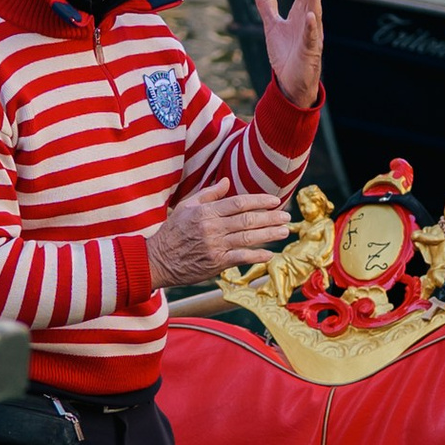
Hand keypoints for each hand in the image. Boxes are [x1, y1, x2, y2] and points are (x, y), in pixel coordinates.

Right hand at [152, 188, 295, 291]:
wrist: (157, 259)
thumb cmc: (172, 231)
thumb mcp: (186, 207)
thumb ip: (208, 194)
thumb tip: (227, 181)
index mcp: (206, 211)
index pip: (239, 203)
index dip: (260, 201)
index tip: (275, 201)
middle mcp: (212, 227)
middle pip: (248, 219)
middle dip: (270, 218)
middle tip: (286, 217)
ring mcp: (215, 246)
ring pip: (248, 238)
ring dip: (269, 234)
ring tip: (284, 232)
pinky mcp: (215, 263)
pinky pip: (240, 258)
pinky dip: (256, 256)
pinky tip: (269, 253)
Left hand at [257, 0, 322, 107]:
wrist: (291, 84)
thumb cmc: (287, 54)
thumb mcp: (273, 26)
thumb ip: (267, 6)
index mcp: (300, 14)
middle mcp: (308, 22)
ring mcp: (311, 37)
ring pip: (314, 13)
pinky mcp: (310, 53)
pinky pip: (311, 38)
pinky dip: (311, 27)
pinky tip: (310, 16)